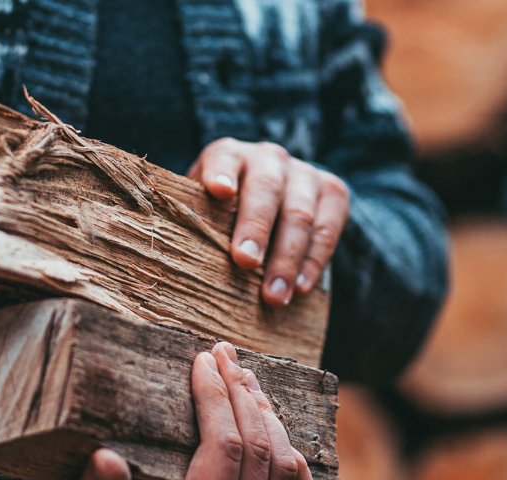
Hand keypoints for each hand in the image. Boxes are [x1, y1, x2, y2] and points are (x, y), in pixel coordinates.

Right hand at [47, 342, 317, 479]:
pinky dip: (293, 461)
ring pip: (283, 467)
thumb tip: (108, 459)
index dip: (216, 396)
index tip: (202, 358)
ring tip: (245, 380)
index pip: (223, 446)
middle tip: (224, 353)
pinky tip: (274, 431)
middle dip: (242, 393)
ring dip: (267, 418)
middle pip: (259, 449)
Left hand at [188, 138, 350, 306]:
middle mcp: (268, 158)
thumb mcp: (206, 211)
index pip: (223, 158)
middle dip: (256, 226)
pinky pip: (327, 230)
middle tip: (245, 261)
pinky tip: (300, 288)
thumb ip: (195, 223)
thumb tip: (173, 263)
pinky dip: (313, 262)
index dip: (220, 172)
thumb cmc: (226, 216)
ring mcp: (305, 173)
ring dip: (286, 258)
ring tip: (274, 295)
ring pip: (299, 213)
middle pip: (266, 189)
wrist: (276, 205)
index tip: (219, 191)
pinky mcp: (333, 193)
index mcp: (230, 155)